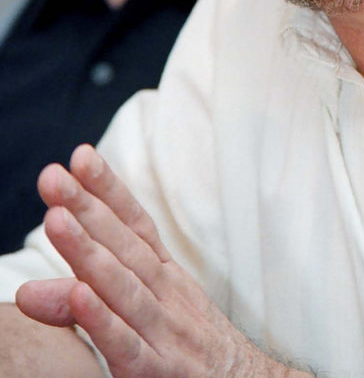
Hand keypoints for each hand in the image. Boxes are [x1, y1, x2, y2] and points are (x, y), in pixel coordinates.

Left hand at [16, 145, 292, 377]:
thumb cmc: (188, 350)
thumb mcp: (145, 317)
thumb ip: (88, 299)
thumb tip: (26, 289)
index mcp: (165, 275)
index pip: (135, 223)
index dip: (108, 189)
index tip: (80, 155)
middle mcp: (166, 293)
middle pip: (124, 244)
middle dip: (87, 207)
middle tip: (52, 175)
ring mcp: (165, 330)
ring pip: (123, 285)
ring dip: (88, 250)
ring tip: (55, 219)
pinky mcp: (161, 372)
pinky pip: (127, 346)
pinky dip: (104, 321)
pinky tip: (80, 295)